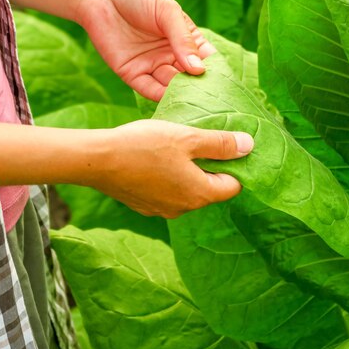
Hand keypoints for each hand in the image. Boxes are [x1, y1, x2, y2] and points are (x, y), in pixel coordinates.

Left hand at [77, 0, 215, 100]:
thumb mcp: (167, 12)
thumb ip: (183, 40)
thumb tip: (199, 69)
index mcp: (184, 38)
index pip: (205, 58)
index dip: (215, 70)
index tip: (227, 83)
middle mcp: (170, 55)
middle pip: (189, 77)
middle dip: (199, 88)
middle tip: (212, 100)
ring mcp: (152, 65)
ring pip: (171, 86)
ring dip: (181, 94)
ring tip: (193, 101)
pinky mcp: (132, 74)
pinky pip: (149, 89)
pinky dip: (160, 96)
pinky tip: (172, 99)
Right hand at [86, 120, 253, 217]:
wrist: (98, 160)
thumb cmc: (145, 146)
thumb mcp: (188, 138)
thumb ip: (220, 144)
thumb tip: (250, 146)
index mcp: (199, 194)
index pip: (232, 185)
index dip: (233, 164)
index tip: (222, 145)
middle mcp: (183, 209)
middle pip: (209, 189)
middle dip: (208, 167)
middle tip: (196, 141)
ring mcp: (162, 210)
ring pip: (186, 190)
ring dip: (186, 171)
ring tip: (173, 147)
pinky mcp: (144, 206)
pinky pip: (166, 192)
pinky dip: (166, 178)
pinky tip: (153, 159)